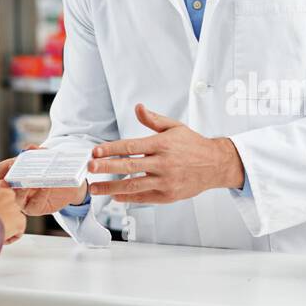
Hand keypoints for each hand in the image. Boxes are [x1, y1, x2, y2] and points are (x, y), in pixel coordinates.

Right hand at [0, 144, 88, 215]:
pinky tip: (44, 187)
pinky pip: (33, 205)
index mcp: (9, 174)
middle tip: (4, 182)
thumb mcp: (43, 158)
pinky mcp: (34, 208)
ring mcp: (22, 200)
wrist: (66, 183)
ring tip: (28, 184)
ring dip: (21, 191)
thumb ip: (36, 152)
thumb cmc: (48, 169)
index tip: (7, 166)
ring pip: (16, 199)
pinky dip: (39, 196)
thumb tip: (30, 148)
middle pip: (2, 189)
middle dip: (4, 186)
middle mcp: (12, 188)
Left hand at [87, 103, 244, 204]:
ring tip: (95, 188)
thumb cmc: (193, 145)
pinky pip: (144, 197)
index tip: (95, 152)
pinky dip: (128, 197)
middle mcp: (163, 163)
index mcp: (162, 144)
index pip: (131, 147)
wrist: (216, 164)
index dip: (111, 149)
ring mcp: (166, 181)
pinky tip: (114, 195)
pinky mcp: (169, 195)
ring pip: (134, 186)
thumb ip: (153, 120)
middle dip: (106, 168)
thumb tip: (138, 108)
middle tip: (90, 169)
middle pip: (129, 167)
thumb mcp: (175, 127)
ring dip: (112, 187)